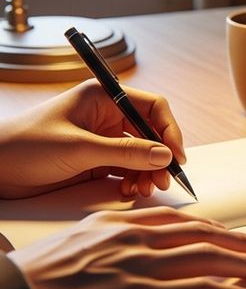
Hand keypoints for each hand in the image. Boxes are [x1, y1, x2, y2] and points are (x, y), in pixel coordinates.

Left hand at [0, 80, 187, 198]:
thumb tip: (165, 156)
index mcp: (103, 98)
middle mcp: (106, 115)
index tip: (176, 156)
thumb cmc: (25, 146)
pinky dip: (133, 179)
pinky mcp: (96, 160)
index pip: (152, 107)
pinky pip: (127, 168)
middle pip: (151, 133)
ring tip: (144, 189)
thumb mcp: (79, 148)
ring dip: (148, 172)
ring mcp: (102, 138)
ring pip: (141, 154)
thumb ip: (125, 152)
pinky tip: (129, 190)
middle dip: (159, 157)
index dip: (169, 131)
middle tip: (162, 180)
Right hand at [7, 207, 245, 288]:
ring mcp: (139, 265)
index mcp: (116, 223)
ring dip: (245, 264)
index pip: (178, 220)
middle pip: (201, 234)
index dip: (211, 227)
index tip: (230, 233)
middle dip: (238, 241)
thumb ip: (104, 240)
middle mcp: (133, 238)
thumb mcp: (72, 244)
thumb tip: (123, 247)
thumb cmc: (31, 279)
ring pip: (209, 257)